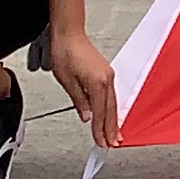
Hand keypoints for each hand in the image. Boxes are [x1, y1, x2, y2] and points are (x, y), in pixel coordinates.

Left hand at [47, 27, 118, 143]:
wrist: (69, 34)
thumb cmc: (65, 52)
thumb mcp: (67, 81)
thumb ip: (79, 101)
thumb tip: (86, 116)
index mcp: (97, 82)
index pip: (99, 113)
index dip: (99, 130)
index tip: (100, 142)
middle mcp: (107, 79)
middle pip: (111, 110)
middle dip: (111, 129)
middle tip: (111, 143)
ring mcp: (108, 75)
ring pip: (113, 103)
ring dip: (113, 120)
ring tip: (114, 134)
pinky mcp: (106, 73)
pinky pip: (111, 95)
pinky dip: (111, 108)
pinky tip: (110, 115)